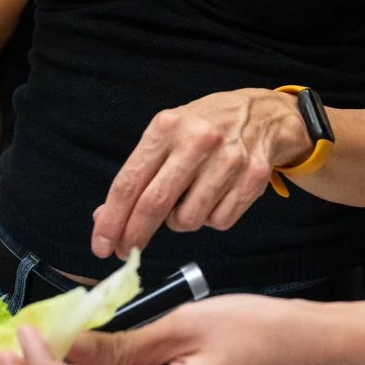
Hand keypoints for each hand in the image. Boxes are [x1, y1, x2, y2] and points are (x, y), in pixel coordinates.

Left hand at [90, 89, 309, 258]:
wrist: (263, 113)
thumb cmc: (204, 128)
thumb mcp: (168, 136)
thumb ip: (138, 175)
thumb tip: (105, 218)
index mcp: (168, 126)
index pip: (130, 181)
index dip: (112, 219)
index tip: (101, 245)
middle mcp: (198, 140)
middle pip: (155, 203)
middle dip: (134, 235)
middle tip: (125, 251)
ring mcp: (229, 159)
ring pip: (189, 220)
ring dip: (180, 222)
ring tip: (187, 201)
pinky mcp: (254, 176)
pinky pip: (219, 221)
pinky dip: (211, 218)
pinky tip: (215, 197)